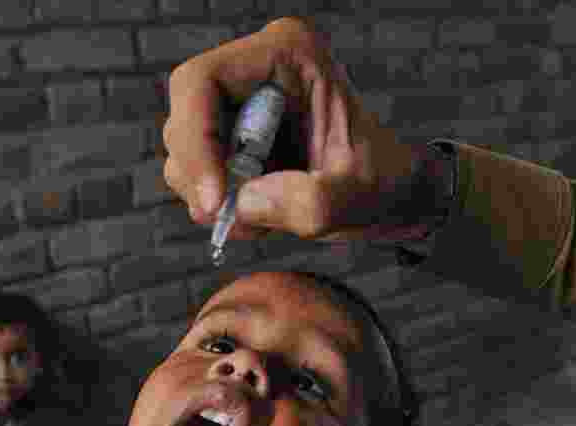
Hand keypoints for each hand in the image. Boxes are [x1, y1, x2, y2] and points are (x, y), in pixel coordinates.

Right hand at [162, 16, 416, 241]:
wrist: (392, 194)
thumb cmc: (384, 181)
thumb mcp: (358, 195)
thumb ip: (312, 202)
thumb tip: (244, 203)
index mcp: (287, 54)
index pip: (203, 81)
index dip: (196, 141)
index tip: (216, 200)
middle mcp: (254, 69)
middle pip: (185, 116)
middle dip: (200, 174)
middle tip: (227, 218)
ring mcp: (239, 103)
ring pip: (183, 148)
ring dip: (208, 194)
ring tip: (258, 221)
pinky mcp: (231, 137)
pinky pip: (195, 171)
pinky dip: (215, 203)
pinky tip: (256, 217)